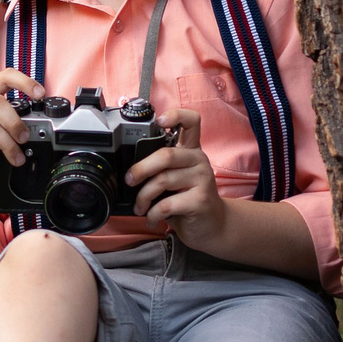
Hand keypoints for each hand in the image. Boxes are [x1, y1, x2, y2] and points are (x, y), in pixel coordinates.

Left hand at [126, 109, 226, 243]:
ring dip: (143, 197)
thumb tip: (129, 170)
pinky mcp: (201, 200)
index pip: (191, 121)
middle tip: (129, 181)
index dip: (175, 115)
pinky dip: (153, 213)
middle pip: (165, 155)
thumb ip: (161, 168)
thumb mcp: (176, 178)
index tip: (159, 121)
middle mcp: (199, 160)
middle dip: (140, 169)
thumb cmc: (187, 199)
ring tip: (140, 207)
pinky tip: (152, 218)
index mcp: (191, 150)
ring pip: (162, 180)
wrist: (212, 226)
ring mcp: (203, 179)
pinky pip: (166, 203)